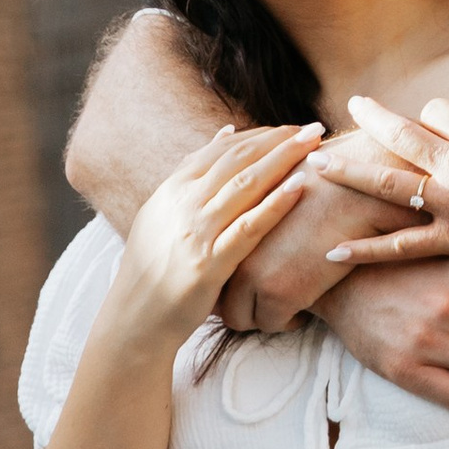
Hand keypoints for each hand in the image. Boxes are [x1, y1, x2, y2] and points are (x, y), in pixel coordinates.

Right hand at [107, 124, 320, 350]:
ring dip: (284, 159)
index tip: (289, 129)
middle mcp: (182, 205)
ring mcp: (195, 233)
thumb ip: (194, 174)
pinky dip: (275, 204)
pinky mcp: (209, 265)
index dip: (260, 135)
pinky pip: (248, 228)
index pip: (222, 150)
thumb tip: (226, 131)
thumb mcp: (164, 212)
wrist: (134, 321)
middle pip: (238, 160)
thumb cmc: (154, 268)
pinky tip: (300, 186)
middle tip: (313, 127)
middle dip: (279, 140)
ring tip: (314, 144)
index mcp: (171, 189)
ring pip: (246, 185)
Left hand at [216, 173, 392, 336]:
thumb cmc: (328, 180)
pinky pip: (273, 324)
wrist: (359, 191)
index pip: (212, 261)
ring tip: (284, 302)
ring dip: (260, 314)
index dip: (224, 274)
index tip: (239, 278)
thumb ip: (260, 203)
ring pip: (240, 317)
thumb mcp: (280, 182)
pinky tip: (306, 304)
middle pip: (218, 295)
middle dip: (235, 301)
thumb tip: (258, 220)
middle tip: (260, 298)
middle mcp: (232, 247)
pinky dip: (289, 319)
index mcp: (230, 218)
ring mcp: (252, 273)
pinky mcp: (279, 294)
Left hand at [327, 93, 448, 295]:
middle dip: (374, 119)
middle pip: (403, 137)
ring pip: (388, 185)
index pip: (441, 111)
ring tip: (317, 166)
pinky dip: (366, 248)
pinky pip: (399, 246)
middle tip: (351, 107)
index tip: (442, 119)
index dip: (438, 112)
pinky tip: (334, 249)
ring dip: (350, 173)